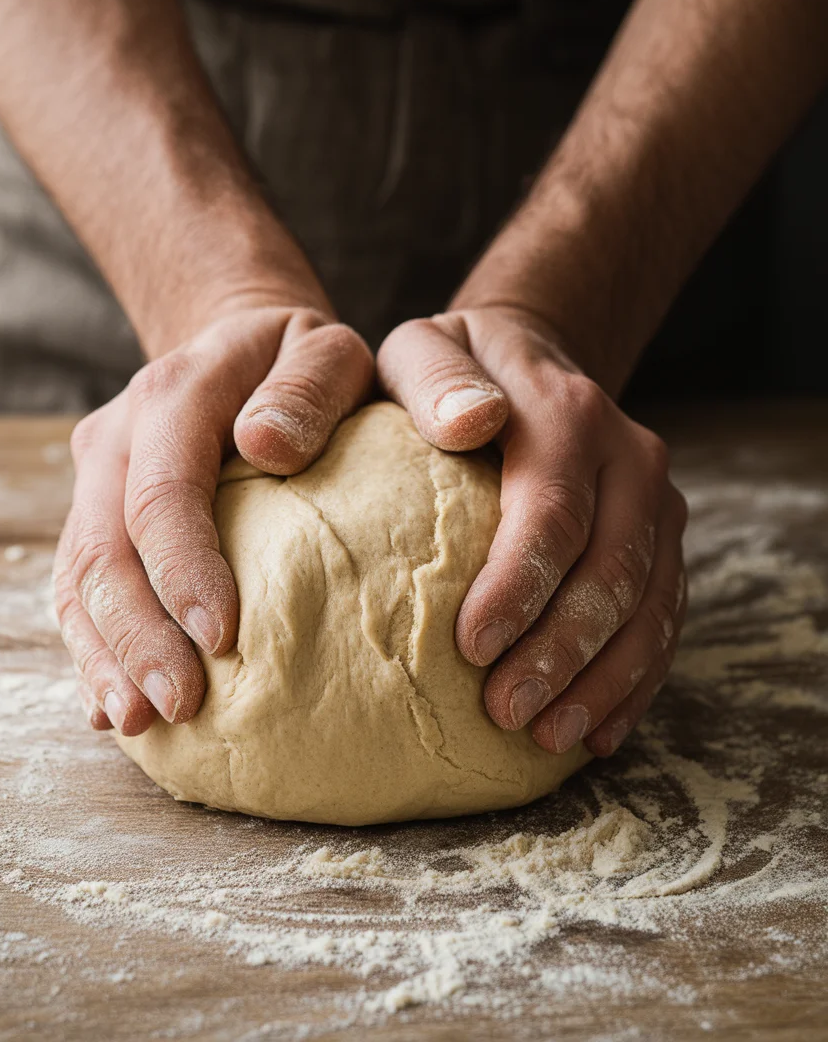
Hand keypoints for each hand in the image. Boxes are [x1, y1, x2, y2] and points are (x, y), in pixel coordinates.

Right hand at [54, 300, 372, 735]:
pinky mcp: (98, 514)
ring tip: (136, 723)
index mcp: (173, 395)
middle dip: (136, 636)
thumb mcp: (329, 351)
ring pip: (77, 578)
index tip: (221, 638)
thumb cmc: (299, 361)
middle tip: (177, 706)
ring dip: (104, 655)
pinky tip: (110, 703)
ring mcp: (98, 480)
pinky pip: (79, 589)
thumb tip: (267, 445)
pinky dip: (93, 648)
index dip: (183, 568)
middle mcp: (118, 438)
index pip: (162, 492)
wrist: (237, 346)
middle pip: (104, 548)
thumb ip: (309, 387)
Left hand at [378, 304, 686, 756]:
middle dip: (562, 651)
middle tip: (506, 715)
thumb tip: (467, 424)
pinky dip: (635, 680)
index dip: (519, 585)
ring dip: (604, 680)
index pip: (553, 509)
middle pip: (612, 569)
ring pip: (650, 605)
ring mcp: (657, 502)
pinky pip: (666, 618)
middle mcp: (630, 457)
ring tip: (549, 737)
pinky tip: (598, 730)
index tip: (470, 649)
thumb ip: (434, 381)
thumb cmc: (455, 374)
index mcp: (568, 413)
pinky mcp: (664, 539)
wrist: (531, 360)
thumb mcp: (423, 352)